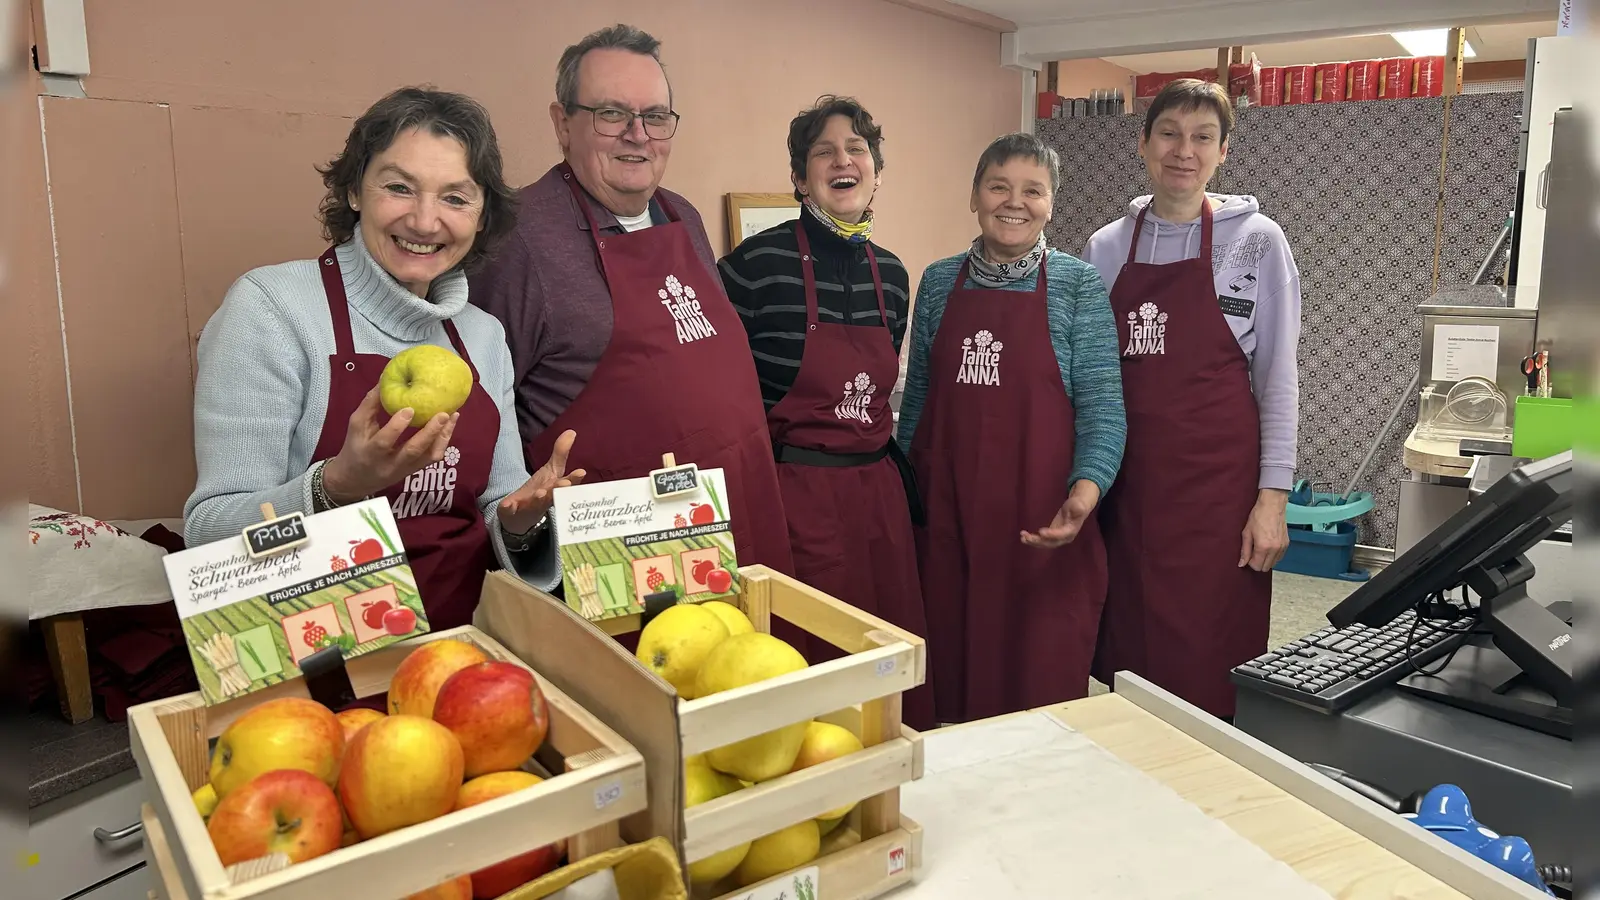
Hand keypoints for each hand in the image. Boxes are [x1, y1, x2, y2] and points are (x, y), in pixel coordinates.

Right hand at [323, 387, 455, 502]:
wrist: (356, 480)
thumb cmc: (356, 447)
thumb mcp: (356, 426)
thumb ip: (370, 405)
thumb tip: (385, 379)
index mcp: (370, 452)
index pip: (384, 441)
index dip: (397, 426)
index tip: (409, 408)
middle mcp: (390, 464)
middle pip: (412, 451)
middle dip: (429, 432)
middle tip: (443, 413)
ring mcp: (406, 469)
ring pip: (429, 457)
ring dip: (443, 436)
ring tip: (453, 415)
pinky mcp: (416, 470)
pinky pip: (433, 457)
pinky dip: (443, 440)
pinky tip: (449, 425)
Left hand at [499, 429, 586, 534]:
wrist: (520, 517)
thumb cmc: (542, 491)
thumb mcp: (551, 471)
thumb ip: (560, 453)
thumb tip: (572, 431)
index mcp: (556, 489)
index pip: (567, 483)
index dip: (574, 479)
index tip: (581, 472)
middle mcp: (545, 499)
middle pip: (553, 494)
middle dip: (558, 490)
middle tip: (564, 484)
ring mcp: (529, 507)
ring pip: (535, 503)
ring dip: (538, 499)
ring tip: (541, 493)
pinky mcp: (512, 512)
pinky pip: (511, 511)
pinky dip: (510, 508)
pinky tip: (508, 505)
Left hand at [1022, 480, 1100, 548]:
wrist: (1077, 508)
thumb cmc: (1078, 505)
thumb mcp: (1078, 504)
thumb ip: (1078, 507)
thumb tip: (1079, 508)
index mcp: (1071, 531)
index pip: (1061, 535)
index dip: (1051, 534)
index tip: (1040, 531)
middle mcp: (1064, 538)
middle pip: (1051, 543)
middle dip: (1039, 541)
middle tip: (1027, 537)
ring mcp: (1058, 538)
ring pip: (1045, 543)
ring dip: (1033, 542)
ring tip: (1022, 537)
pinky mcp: (1052, 536)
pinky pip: (1042, 540)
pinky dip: (1033, 539)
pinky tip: (1023, 536)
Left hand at [1240, 489, 1289, 571]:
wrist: (1272, 505)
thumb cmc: (1258, 517)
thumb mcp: (1247, 533)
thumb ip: (1244, 551)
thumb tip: (1242, 564)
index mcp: (1263, 547)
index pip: (1257, 566)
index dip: (1250, 563)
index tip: (1248, 555)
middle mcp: (1275, 550)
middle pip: (1266, 568)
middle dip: (1258, 563)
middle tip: (1253, 552)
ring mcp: (1282, 547)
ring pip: (1273, 564)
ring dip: (1266, 560)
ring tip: (1261, 548)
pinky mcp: (1287, 544)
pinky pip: (1279, 557)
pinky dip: (1273, 556)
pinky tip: (1268, 547)